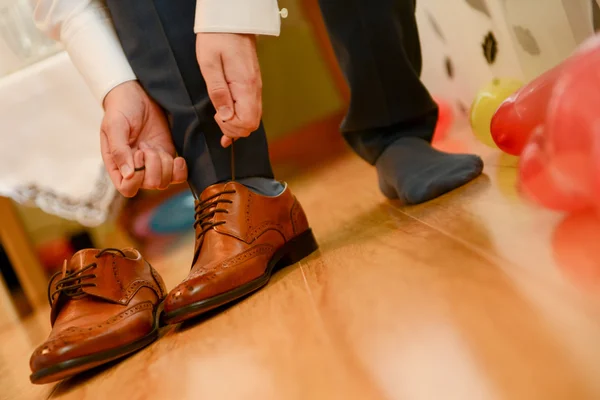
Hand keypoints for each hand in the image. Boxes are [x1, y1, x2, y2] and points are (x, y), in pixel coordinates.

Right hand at [100, 81, 187, 196]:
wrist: (138, 94)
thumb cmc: (121, 108)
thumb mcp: (114, 125)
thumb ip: (119, 150)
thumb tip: (128, 175)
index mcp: (117, 165)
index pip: (127, 188)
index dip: (137, 177)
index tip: (138, 153)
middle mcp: (135, 169)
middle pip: (150, 185)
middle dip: (153, 165)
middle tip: (146, 145)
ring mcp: (153, 165)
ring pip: (165, 182)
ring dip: (165, 164)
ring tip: (156, 146)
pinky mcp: (168, 157)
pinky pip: (178, 176)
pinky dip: (180, 170)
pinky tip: (177, 158)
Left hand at [196, 33, 262, 146]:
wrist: (231, 21)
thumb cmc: (216, 39)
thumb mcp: (209, 64)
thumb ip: (218, 92)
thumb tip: (225, 117)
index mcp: (245, 85)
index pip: (247, 121)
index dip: (231, 126)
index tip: (217, 115)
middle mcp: (254, 89)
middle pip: (252, 124)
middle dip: (234, 129)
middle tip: (217, 119)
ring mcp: (255, 88)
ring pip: (252, 118)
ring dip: (236, 125)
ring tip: (220, 120)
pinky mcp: (251, 85)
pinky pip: (251, 109)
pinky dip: (240, 118)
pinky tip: (228, 119)